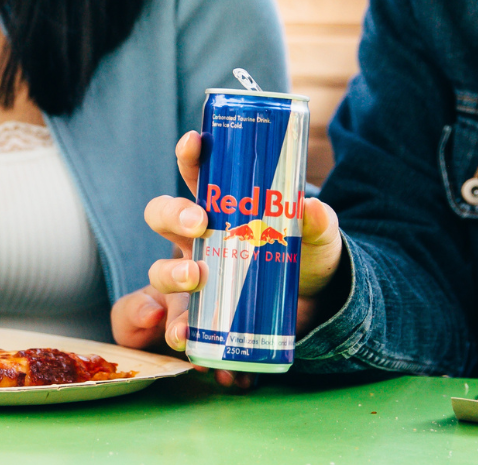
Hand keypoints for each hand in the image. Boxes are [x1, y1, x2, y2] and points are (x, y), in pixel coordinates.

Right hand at [111, 130, 343, 386]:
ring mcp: (192, 280)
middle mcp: (197, 240)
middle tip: (199, 224)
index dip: (190, 155)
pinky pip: (168, 324)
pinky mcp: (196, 317)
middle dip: (173, 215)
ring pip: (159, 271)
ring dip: (170, 275)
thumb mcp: (318, 240)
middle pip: (163, 216)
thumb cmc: (305, 260)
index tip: (195, 141)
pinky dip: (170, 331)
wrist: (313, 310)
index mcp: (222, 208)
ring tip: (196, 279)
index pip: (197, 173)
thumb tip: (311, 207)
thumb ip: (319, 224)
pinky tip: (183, 337)